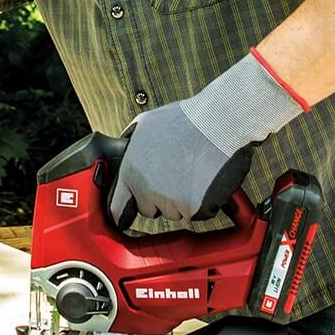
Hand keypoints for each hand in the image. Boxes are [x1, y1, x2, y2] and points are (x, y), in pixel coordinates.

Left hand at [110, 51, 305, 224]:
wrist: (216, 124)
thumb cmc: (183, 120)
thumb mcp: (143, 124)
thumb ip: (130, 145)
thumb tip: (123, 151)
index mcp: (131, 173)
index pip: (117, 208)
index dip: (124, 210)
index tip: (127, 214)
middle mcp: (148, 191)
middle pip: (150, 210)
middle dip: (159, 199)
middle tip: (174, 176)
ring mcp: (171, 202)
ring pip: (175, 212)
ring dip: (181, 200)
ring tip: (191, 173)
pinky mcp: (195, 208)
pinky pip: (197, 213)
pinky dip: (202, 202)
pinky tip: (204, 179)